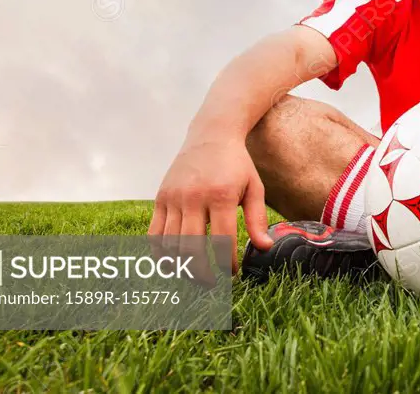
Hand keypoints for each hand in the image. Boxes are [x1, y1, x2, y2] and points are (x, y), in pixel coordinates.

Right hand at [148, 137, 273, 276]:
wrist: (211, 135)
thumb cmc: (237, 164)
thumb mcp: (254, 188)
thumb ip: (258, 219)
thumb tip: (265, 248)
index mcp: (220, 195)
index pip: (222, 241)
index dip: (227, 263)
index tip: (232, 273)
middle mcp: (194, 197)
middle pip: (192, 248)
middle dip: (201, 272)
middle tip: (211, 284)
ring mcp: (173, 198)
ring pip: (171, 244)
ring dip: (181, 266)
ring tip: (194, 275)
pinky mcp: (160, 198)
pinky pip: (154, 234)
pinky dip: (160, 253)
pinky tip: (172, 263)